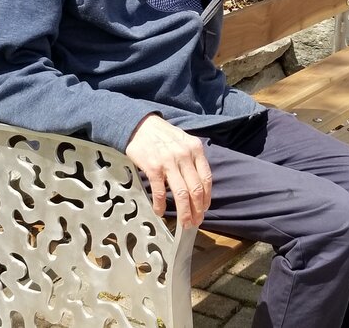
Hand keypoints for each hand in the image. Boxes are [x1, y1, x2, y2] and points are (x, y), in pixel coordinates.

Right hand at [125, 114, 211, 228]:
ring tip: (184, 223)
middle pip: (195, 189)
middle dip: (197, 209)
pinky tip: (160, 212)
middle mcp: (185, 156)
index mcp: (195, 149)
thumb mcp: (185, 141)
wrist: (141, 125)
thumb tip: (198, 185)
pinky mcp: (153, 168)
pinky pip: (160, 192)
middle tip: (196, 221)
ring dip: (184, 212)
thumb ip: (193, 159)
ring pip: (181, 194)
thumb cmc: (164, 135)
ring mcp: (169, 162)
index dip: (207, 197)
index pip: (206, 178)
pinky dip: (161, 205)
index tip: (204, 208)